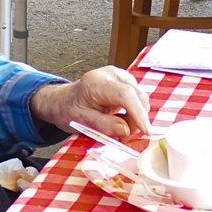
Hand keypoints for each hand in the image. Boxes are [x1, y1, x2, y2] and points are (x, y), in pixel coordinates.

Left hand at [32, 69, 152, 139]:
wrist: (64, 100)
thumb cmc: (69, 110)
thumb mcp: (81, 121)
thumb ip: (104, 125)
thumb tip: (127, 130)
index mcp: (96, 82)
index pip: (125, 95)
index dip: (138, 113)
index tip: (146, 131)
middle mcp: (110, 74)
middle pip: (137, 96)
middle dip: (137, 120)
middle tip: (125, 137)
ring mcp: (119, 75)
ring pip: (141, 98)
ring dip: (136, 117)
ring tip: (119, 127)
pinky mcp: (125, 80)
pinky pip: (138, 98)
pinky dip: (134, 112)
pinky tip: (121, 117)